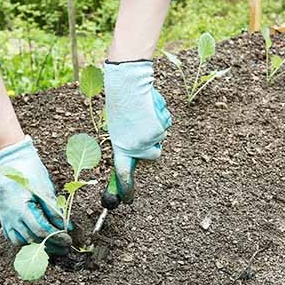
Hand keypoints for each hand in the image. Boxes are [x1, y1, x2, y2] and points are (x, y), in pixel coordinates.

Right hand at [0, 136, 70, 255]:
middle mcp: (10, 215)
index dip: (56, 237)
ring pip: (20, 241)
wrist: (12, 160)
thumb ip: (54, 209)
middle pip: (32, 239)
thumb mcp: (45, 188)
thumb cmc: (30, 171)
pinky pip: (11, 236)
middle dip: (51, 244)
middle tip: (65, 247)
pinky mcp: (3, 217)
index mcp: (21, 207)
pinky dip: (24, 240)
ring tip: (51, 244)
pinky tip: (35, 239)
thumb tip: (66, 226)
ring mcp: (5, 217)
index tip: (68, 240)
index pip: (41, 231)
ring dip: (36, 245)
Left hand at [104, 60, 171, 202]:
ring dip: (155, 126)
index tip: (128, 201)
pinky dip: (161, 116)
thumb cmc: (122, 102)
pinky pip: (165, 125)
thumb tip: (135, 156)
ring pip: (160, 138)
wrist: (128, 83)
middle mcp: (134, 146)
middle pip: (152, 155)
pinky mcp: (158, 129)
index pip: (122, 174)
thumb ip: (127, 142)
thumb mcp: (119, 126)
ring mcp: (147, 139)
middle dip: (151, 143)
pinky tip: (150, 107)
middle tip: (143, 125)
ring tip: (144, 111)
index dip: (126, 189)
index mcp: (120, 146)